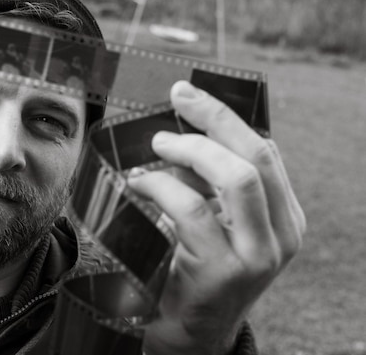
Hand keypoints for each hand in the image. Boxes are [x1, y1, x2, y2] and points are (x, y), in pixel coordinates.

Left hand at [127, 81, 305, 354]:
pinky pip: (191, 210)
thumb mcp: (218, 221)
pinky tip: (139, 185)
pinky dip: (160, 187)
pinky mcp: (225, 271)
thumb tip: (181, 131)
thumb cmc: (197, 267)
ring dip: (189, 150)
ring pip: (235, 177)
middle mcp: (282, 234)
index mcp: (284, 215)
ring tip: (157, 146)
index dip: (225, 115)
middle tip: (174, 103)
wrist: (189, 330)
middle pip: (256, 155)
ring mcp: (257, 254)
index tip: (189, 94)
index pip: (265, 149)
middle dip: (212, 119)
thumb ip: (211, 183)